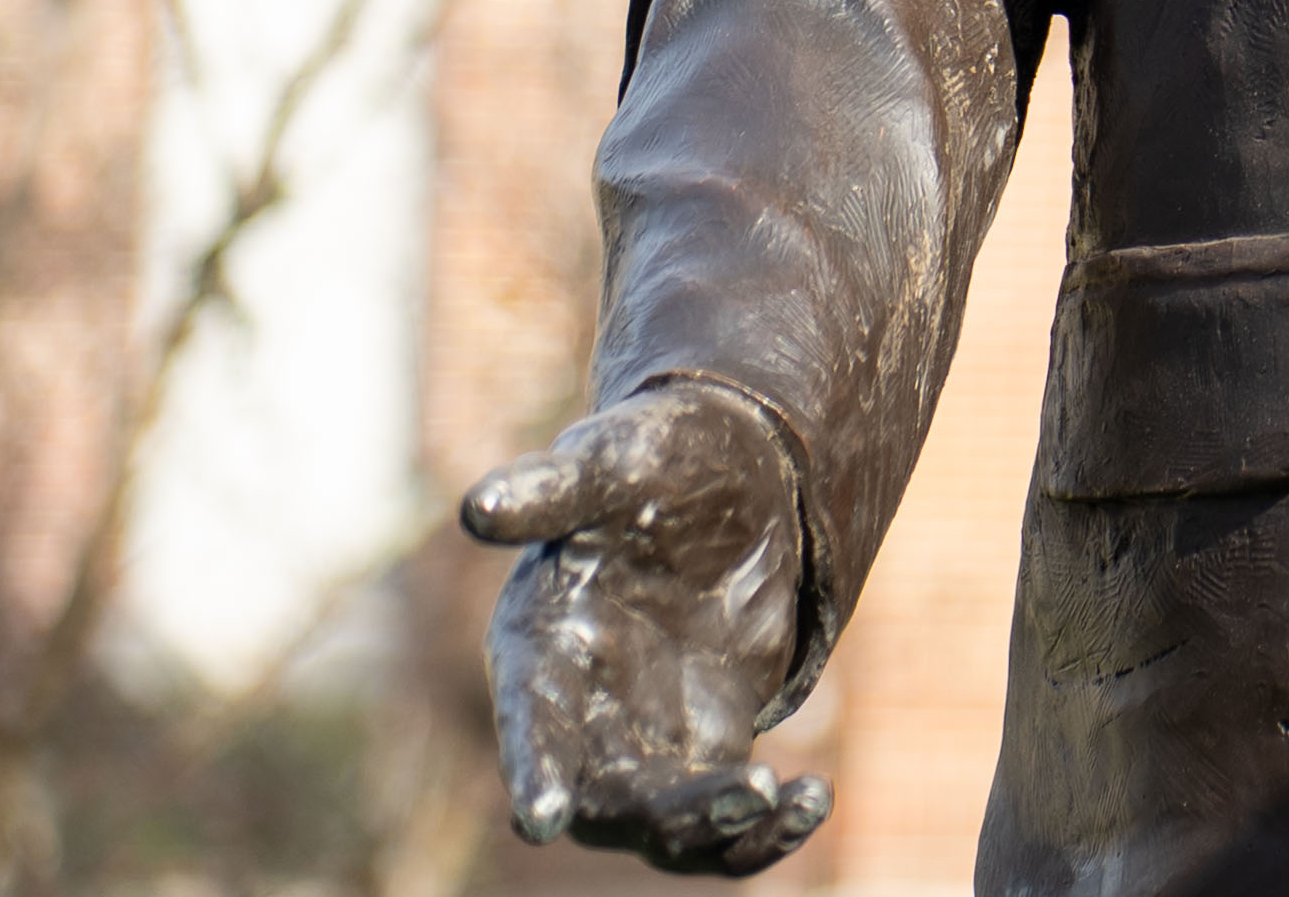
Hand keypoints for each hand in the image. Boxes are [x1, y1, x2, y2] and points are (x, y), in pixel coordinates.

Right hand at [461, 378, 828, 873]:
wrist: (737, 474)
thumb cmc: (658, 461)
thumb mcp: (617, 460)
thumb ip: (553, 488)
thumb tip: (476, 508)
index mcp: (539, 643)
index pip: (529, 718)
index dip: (533, 766)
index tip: (541, 820)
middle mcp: (577, 709)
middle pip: (602, 792)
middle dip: (661, 811)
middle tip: (743, 795)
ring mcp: (640, 738)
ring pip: (661, 820)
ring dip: (717, 827)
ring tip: (787, 799)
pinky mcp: (702, 747)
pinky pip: (720, 817)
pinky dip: (760, 829)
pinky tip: (812, 802)